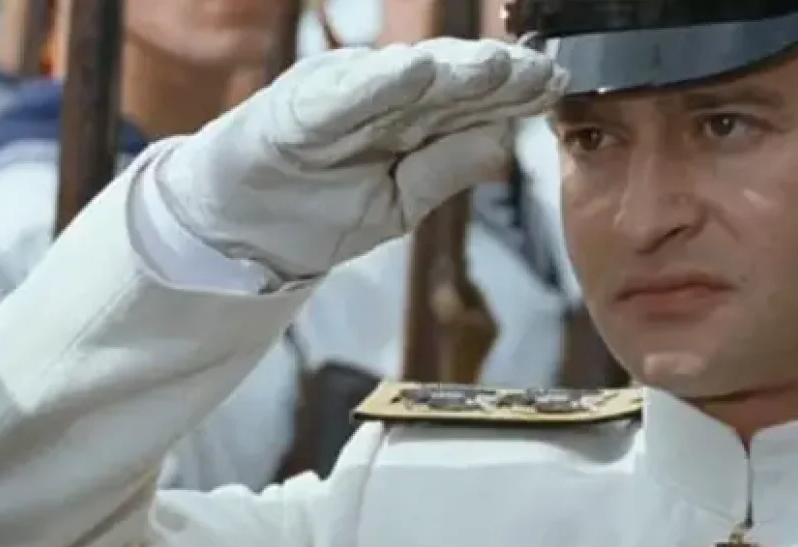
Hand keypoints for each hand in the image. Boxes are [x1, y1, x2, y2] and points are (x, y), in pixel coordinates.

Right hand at [157, 38, 566, 278]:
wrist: (239, 231)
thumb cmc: (318, 211)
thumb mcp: (398, 204)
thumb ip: (446, 170)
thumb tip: (506, 144)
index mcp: (405, 120)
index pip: (469, 103)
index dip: (514, 93)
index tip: (559, 85)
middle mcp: (377, 99)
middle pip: (447, 84)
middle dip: (499, 75)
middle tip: (546, 68)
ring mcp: (337, 99)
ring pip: (403, 81)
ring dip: (453, 70)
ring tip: (501, 63)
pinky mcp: (294, 113)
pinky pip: (343, 99)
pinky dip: (379, 85)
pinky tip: (418, 71)